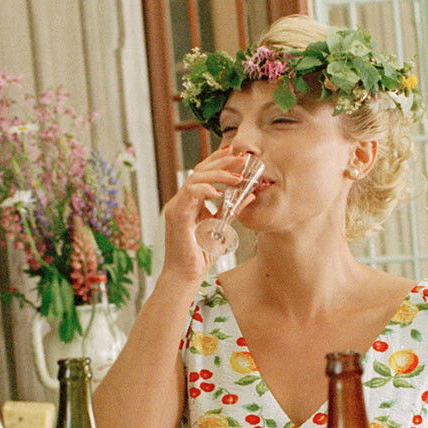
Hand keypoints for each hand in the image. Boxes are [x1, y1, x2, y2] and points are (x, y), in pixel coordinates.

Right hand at [158, 145, 252, 285]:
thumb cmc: (200, 254)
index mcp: (190, 202)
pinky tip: (220, 192)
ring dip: (218, 174)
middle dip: (221, 161)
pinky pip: (190, 193)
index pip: (203, 174)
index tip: (236, 153)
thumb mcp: (222, 227)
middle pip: (199, 170)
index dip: (218, 161)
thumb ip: (232, 210)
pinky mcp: (177, 215)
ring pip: (195, 178)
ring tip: (237, 176)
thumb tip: (250, 194)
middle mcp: (182, 200)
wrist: (186, 274)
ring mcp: (177, 206)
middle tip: (240, 156)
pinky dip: (206, 189)